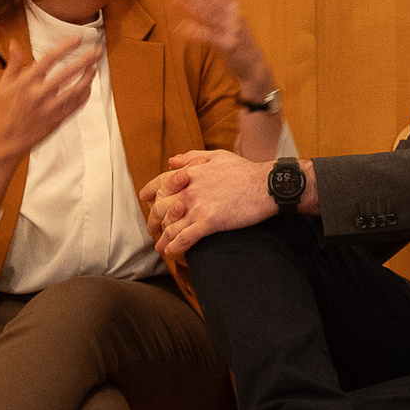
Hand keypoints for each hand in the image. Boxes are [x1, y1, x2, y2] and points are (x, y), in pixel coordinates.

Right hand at [0, 35, 100, 160]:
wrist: (5, 140)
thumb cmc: (3, 110)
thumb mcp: (4, 84)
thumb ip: (13, 63)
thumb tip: (14, 42)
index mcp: (26, 82)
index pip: (50, 59)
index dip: (66, 47)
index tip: (78, 38)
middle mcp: (39, 94)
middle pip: (68, 73)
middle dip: (85, 60)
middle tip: (97, 50)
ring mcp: (49, 108)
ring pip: (75, 90)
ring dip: (88, 77)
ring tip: (95, 66)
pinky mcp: (56, 120)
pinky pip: (75, 106)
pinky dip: (84, 95)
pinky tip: (89, 86)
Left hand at [138, 149, 277, 256]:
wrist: (266, 185)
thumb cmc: (245, 171)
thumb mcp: (217, 156)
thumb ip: (192, 158)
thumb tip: (171, 160)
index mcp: (190, 174)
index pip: (160, 183)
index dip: (149, 192)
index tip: (144, 199)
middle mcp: (189, 190)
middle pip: (160, 208)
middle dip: (153, 221)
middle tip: (152, 230)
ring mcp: (197, 206)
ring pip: (170, 226)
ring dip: (162, 239)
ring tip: (160, 248)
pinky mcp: (209, 222)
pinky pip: (184, 238)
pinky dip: (175, 247)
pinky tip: (172, 253)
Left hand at [174, 0, 276, 101]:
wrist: (255, 67)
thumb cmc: (242, 42)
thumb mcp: (237, 19)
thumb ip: (229, 0)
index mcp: (233, 8)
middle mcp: (232, 16)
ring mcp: (230, 30)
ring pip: (209, 14)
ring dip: (192, 4)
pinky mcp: (227, 45)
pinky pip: (209, 37)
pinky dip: (196, 32)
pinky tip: (183, 27)